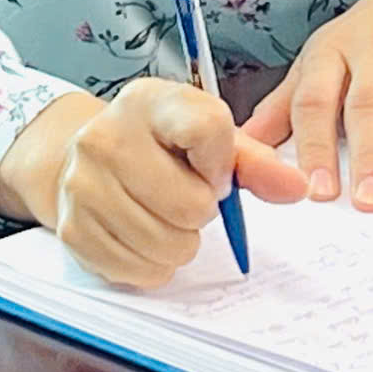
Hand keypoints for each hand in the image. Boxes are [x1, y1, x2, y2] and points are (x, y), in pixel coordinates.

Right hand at [0, 79, 307, 287]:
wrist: (81, 160)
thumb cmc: (155, 148)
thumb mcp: (207, 138)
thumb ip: (255, 162)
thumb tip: (298, 186)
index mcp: (148, 101)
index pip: (208, 129)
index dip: (224, 165)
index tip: (215, 172)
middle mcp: (106, 136)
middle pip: (190, 203)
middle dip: (201, 211)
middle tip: (186, 198)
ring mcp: (83, 184)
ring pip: (167, 243)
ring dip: (179, 242)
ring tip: (165, 218)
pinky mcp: (73, 229)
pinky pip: (139, 270)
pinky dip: (152, 263)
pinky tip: (143, 236)